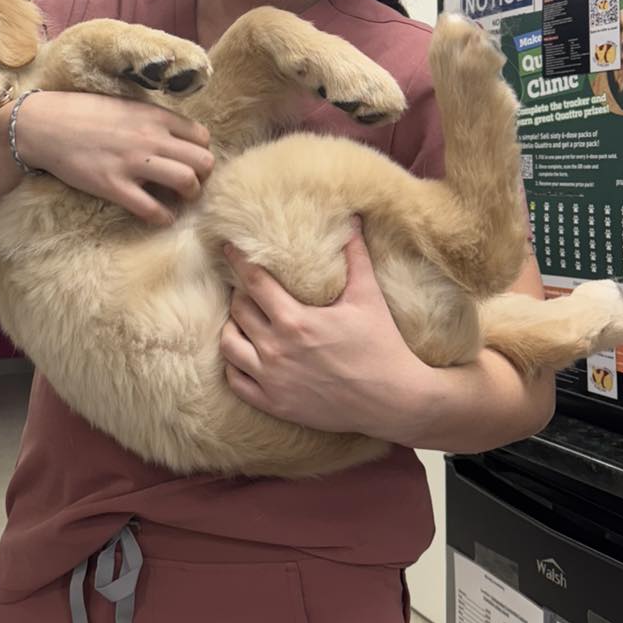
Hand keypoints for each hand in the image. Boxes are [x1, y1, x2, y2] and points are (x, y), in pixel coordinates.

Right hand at [14, 91, 213, 224]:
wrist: (45, 125)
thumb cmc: (84, 112)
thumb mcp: (126, 104)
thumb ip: (153, 119)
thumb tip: (176, 137)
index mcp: (155, 116)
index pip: (201, 137)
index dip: (201, 152)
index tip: (191, 161)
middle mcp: (150, 138)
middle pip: (203, 161)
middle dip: (203, 176)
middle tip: (191, 183)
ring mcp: (133, 163)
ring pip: (186, 183)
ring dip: (189, 195)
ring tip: (179, 198)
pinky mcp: (114, 186)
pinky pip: (152, 209)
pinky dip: (163, 217)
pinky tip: (161, 216)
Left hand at [220, 222, 430, 439]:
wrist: (393, 401)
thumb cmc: (382, 346)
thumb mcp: (368, 297)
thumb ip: (355, 256)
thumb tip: (351, 219)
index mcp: (295, 320)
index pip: (253, 282)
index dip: (239, 262)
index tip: (229, 250)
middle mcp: (276, 350)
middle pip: (239, 311)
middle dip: (239, 294)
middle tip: (246, 286)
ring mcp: (272, 380)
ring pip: (229, 345)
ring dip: (232, 327)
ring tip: (243, 319)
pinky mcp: (274, 403)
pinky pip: (235, 381)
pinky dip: (234, 365)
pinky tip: (245, 354)